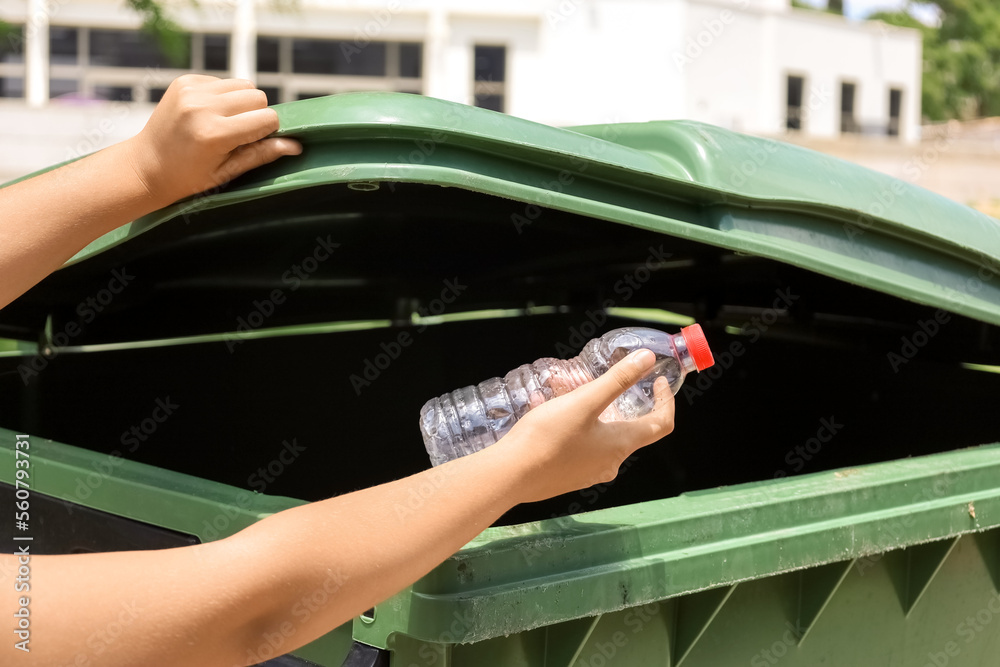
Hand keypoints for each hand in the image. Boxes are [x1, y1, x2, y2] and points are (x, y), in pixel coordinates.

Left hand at [123, 75, 301, 205]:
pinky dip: (223, 96)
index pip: (267, 118)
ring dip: (241, 102)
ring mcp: (191, 91)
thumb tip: (296, 146)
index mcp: (214, 134)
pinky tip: (209, 113)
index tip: (254, 143)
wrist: (146, 166)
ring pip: (243, 84)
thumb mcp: (228, 172)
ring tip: (225, 122)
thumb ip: (261, 154)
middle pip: (258, 96)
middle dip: (255, 114)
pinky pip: (222, 81)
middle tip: (238, 134)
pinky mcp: (184, 81)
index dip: (267, 132)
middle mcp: (202, 107)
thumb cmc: (189, 177)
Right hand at [501, 349, 674, 502]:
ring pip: (600, 434)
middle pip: (629, 428)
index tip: (657, 380)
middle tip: (602, 380)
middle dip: (619, 400)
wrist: (510, 476)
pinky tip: (544, 409)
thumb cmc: (549, 437)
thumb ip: (617, 379)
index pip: (661, 424)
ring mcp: (588, 472)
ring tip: (563, 389)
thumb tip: (648, 359)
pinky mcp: (568, 476)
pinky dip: (572, 424)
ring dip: (590, 409)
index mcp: (621, 444)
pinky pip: (579, 445)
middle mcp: (610, 462)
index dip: (666, 400)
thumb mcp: (584, 401)